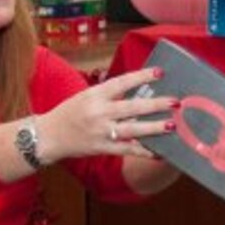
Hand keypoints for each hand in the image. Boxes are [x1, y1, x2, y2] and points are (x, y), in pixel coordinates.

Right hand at [40, 67, 175, 161]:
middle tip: (175, 101)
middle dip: (155, 105)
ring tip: (171, 125)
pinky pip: (126, 150)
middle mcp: (99, 112)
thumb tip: (137, 88)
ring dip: (154, 128)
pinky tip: (158, 152)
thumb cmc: (70, 112)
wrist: (49, 136)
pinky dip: (143, 151)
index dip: (141, 76)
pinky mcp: (102, 148)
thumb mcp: (87, 96)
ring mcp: (101, 131)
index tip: (159, 72)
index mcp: (95, 95)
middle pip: (132, 107)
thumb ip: (110, 94)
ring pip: (132, 129)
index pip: (122, 82)